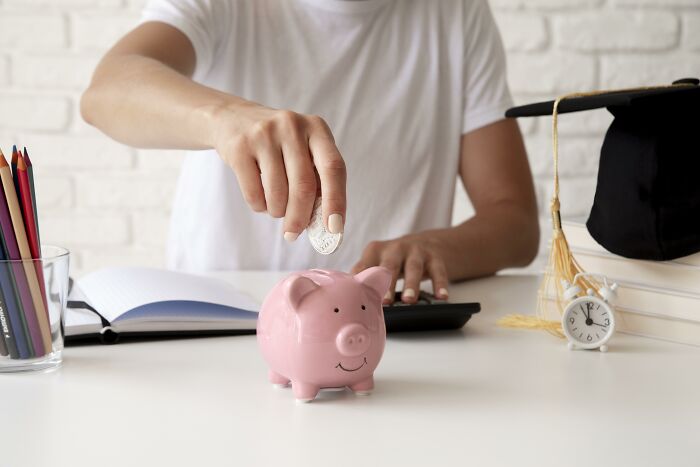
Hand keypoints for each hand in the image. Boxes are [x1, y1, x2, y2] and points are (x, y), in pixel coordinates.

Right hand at [211, 101, 345, 240]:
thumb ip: (317, 179)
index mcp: (317, 128)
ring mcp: (264, 134)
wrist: (233, 118)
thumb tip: (324, 225)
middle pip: (303, 186)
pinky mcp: (239, 147)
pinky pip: (254, 193)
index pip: (333, 167)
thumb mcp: (303, 150)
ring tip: (275, 208)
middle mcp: (292, 126)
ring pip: (277, 193)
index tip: (334, 228)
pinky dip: (259, 207)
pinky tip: (260, 199)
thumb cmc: (278, 144)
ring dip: (277, 212)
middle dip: (300, 218)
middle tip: (294, 235)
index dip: (336, 200)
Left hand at [351, 233, 448, 303]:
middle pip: (389, 265)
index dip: (361, 280)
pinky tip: (442, 297)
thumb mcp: (377, 263)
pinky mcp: (435, 257)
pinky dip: (440, 284)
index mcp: (375, 251)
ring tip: (409, 301)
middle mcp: (395, 248)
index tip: (358, 295)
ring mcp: (416, 251)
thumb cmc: (394, 260)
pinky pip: (439, 271)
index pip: (365, 266)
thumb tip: (349, 301)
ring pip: (414, 267)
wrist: (426, 242)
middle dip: (387, 283)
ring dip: (411, 284)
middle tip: (384, 302)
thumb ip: (364, 277)